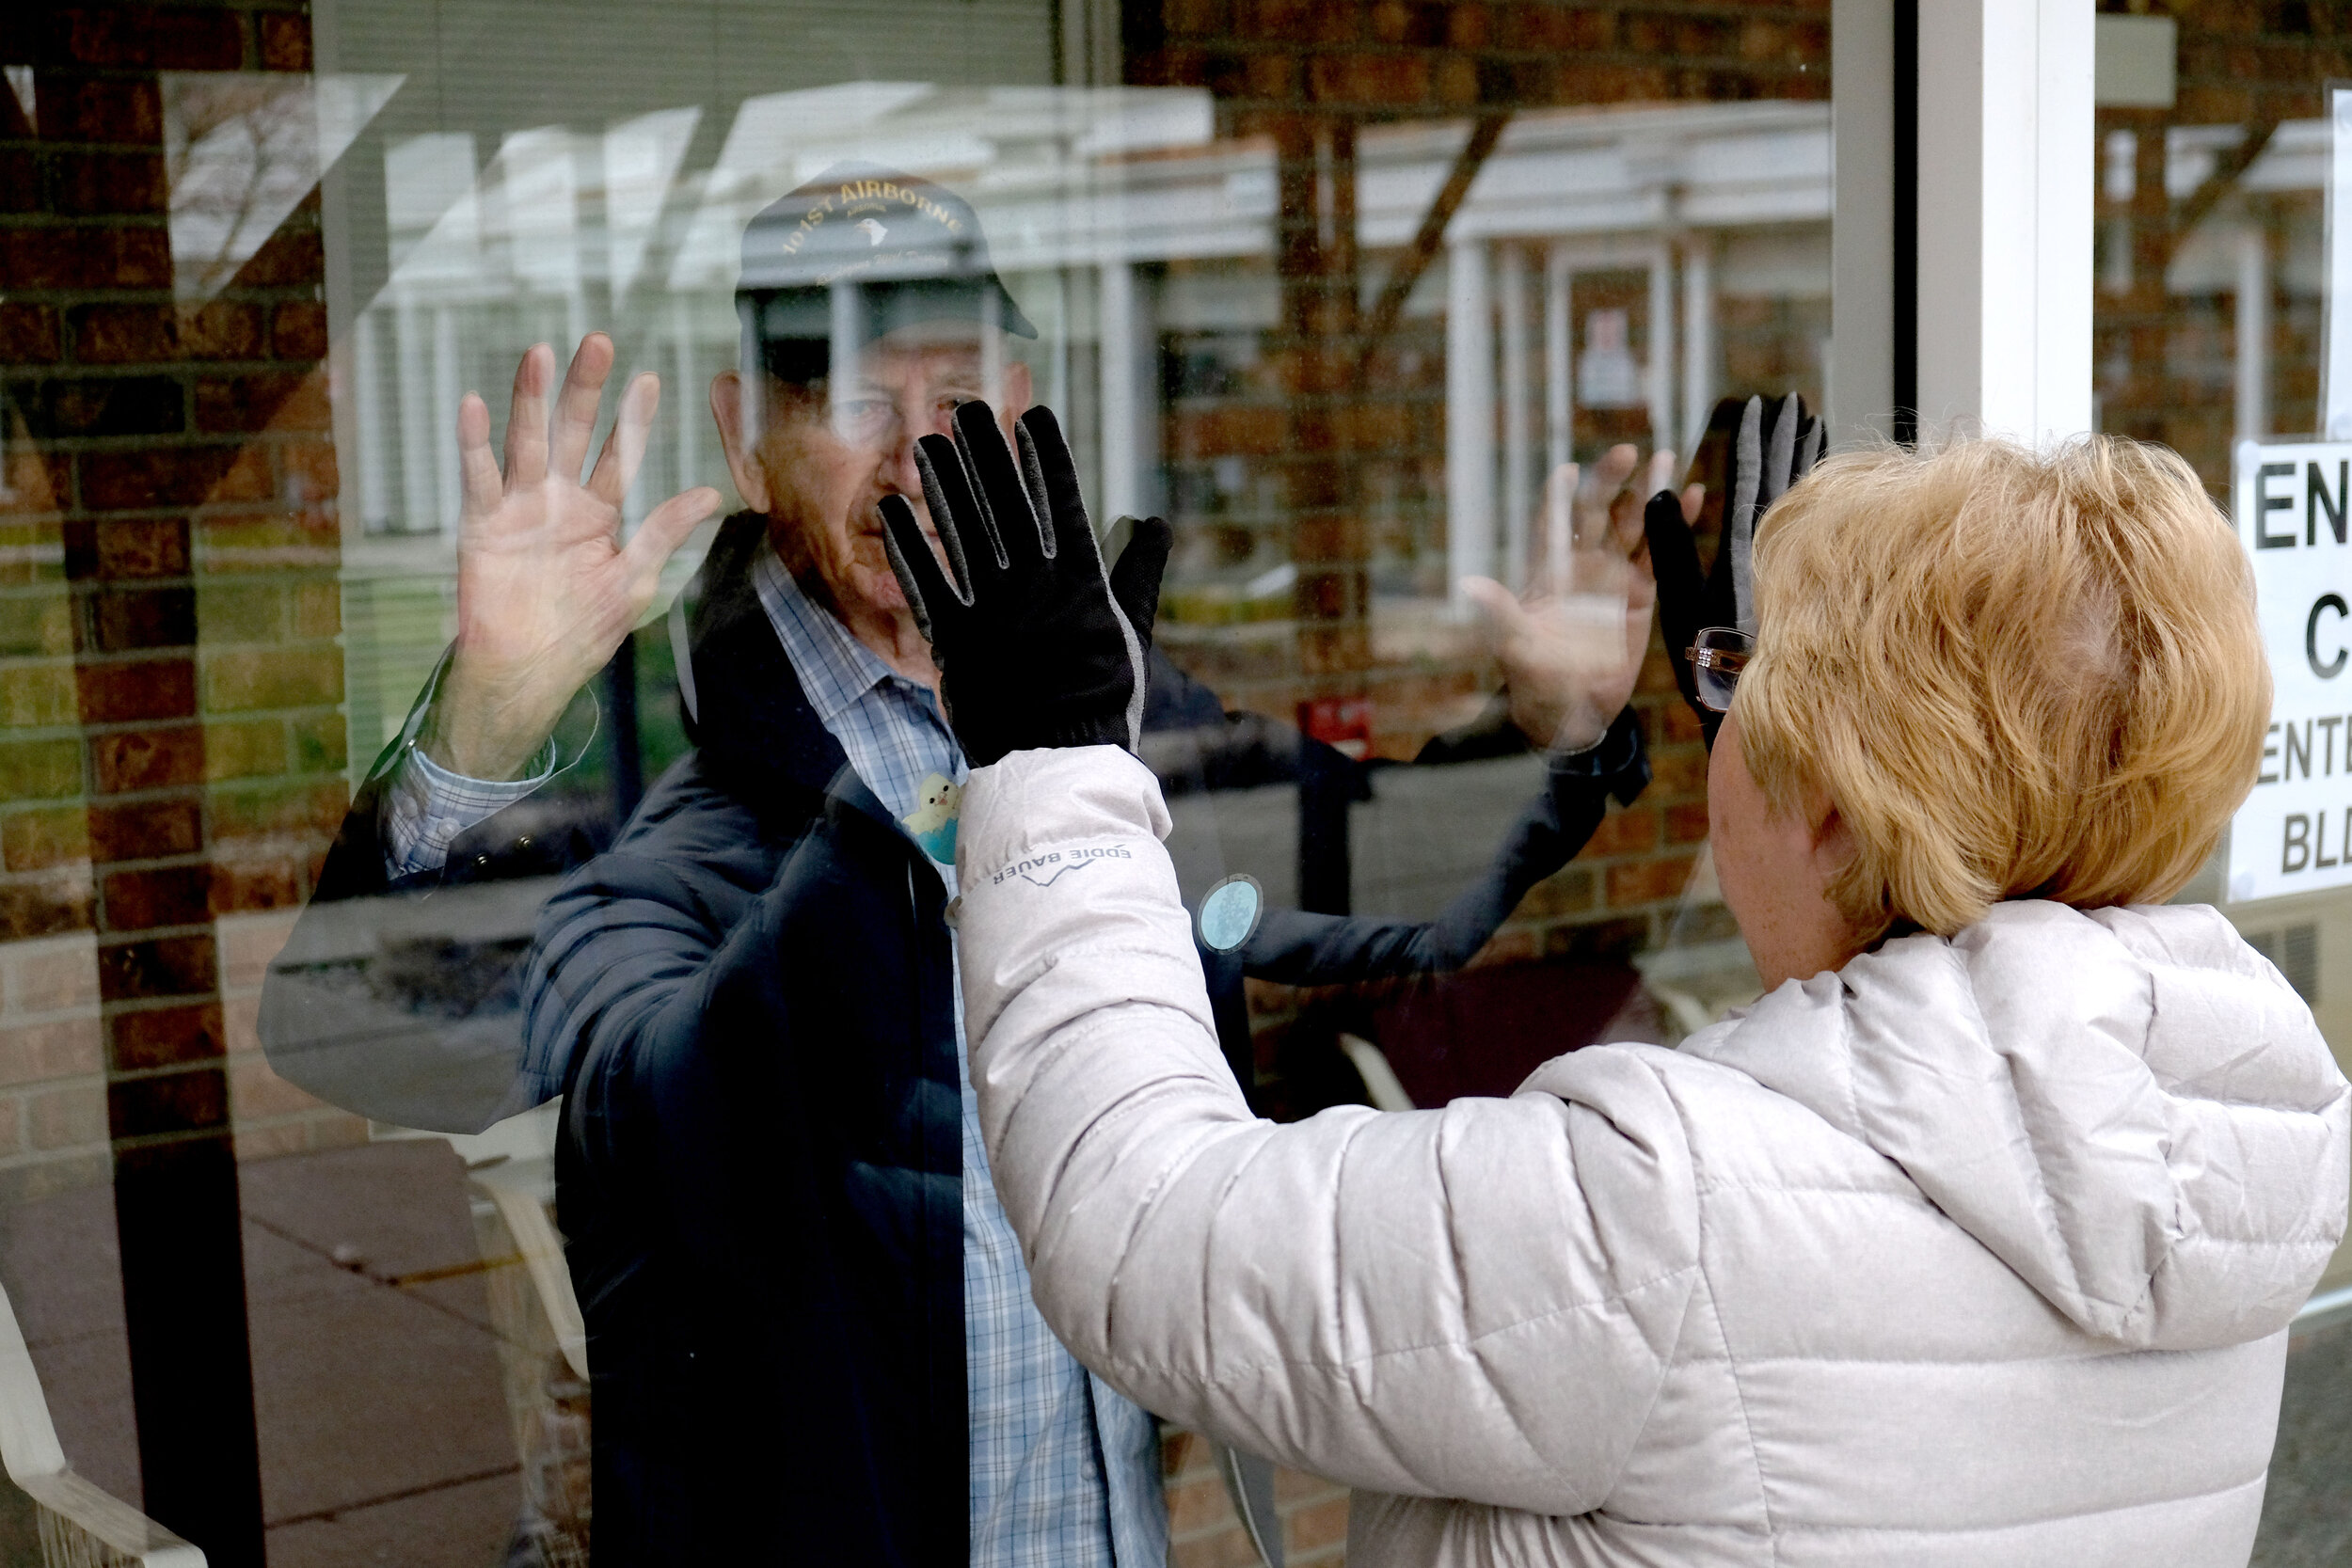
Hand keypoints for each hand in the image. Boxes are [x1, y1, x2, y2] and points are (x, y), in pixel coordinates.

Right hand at [424, 336, 721, 778]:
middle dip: (585, 390)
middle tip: (599, 344)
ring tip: (539, 354)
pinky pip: (478, 477)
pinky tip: (476, 404)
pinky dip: (474, 442)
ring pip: (527, 442)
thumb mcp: (634, 580)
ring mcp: (519, 507)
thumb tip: (713, 494)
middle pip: (573, 433)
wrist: (529, 671)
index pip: (619, 454)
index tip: (650, 380)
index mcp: (597, 512)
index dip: (633, 420)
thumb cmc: (582, 632)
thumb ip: (664, 532)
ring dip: (531, 398)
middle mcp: (558, 499)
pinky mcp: (482, 524)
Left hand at [878, 401, 1171, 767]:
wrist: (1057, 761)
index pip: (1061, 501)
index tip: (1031, 415)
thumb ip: (1138, 575)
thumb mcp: (1130, 633)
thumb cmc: (1102, 697)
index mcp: (1079, 580)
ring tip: (926, 442)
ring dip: (941, 482)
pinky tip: (888, 508)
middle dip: (985, 450)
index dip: (1045, 455)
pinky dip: (905, 545)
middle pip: (1004, 502)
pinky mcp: (953, 640)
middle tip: (967, 408)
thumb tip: (1158, 524)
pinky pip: (924, 583)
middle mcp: (1033, 585)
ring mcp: (990, 610)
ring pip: (961, 531)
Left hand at [1462, 445, 1698, 753]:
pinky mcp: (1642, 595)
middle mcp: (1581, 566)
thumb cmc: (1536, 682)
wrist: (1572, 714)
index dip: (1560, 497)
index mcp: (1548, 572)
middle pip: (1596, 512)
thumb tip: (1470, 586)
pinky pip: (1660, 554)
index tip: (1569, 471)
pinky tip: (1692, 497)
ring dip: (1648, 494)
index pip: (1553, 523)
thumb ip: (1500, 614)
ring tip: (1668, 460)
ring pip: (1632, 525)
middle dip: (1609, 482)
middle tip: (1626, 453)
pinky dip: (1676, 526)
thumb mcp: (1516, 649)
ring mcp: (1613, 577)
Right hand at [1647, 393, 1824, 747]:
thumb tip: (1660, 495)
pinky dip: (1815, 496)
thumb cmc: (1711, 669)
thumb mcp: (1683, 607)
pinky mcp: (1797, 587)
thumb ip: (1671, 549)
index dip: (1754, 440)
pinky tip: (1820, 485)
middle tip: (1796, 399)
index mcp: (1747, 552)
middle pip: (1787, 481)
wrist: (1763, 718)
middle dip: (1788, 437)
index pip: (1753, 481)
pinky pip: (1811, 528)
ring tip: (1813, 424)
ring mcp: (1790, 570)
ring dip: (1807, 460)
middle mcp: (1775, 555)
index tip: (1761, 402)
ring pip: (1806, 500)